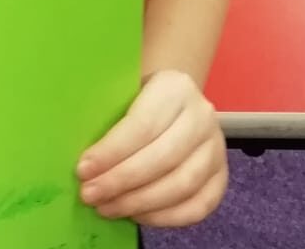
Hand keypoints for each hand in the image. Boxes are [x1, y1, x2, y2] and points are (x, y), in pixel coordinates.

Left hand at [76, 70, 227, 226]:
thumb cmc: (139, 97)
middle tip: (90, 195)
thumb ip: (107, 117)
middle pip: (162, 158)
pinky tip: (136, 215)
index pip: (142, 125)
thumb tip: (84, 160)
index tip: (83, 169)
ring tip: (107, 208)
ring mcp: (216, 148)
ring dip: (139, 203)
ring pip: (181, 185)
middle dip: (121, 181)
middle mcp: (202, 116)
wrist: (175, 98)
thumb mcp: (125, 91)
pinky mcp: (221, 177)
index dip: (112, 152)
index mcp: (175, 87)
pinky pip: (197, 206)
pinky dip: (164, 217)